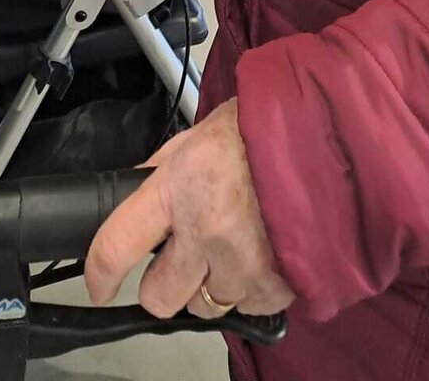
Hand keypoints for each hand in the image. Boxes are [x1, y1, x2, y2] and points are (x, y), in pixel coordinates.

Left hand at [84, 98, 293, 320]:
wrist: (330, 133)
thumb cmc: (265, 124)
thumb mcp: (202, 132)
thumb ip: (166, 168)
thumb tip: (140, 192)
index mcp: (179, 187)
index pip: (118, 246)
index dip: (100, 274)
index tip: (98, 284)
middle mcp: (206, 232)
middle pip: (159, 297)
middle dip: (165, 282)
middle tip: (184, 258)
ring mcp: (244, 263)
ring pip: (207, 305)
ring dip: (214, 283)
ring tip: (237, 244)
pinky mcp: (279, 283)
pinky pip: (250, 305)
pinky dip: (252, 287)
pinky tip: (265, 251)